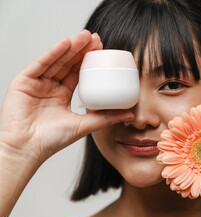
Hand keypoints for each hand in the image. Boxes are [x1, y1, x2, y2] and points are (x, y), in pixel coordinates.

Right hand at [0, 30, 134, 165]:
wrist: (26, 150)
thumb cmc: (50, 141)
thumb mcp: (84, 125)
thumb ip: (106, 118)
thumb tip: (130, 115)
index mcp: (61, 96)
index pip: (77, 73)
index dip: (88, 61)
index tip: (102, 50)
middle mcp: (49, 88)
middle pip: (67, 64)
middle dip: (81, 50)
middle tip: (96, 38)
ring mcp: (36, 84)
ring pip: (55, 61)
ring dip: (70, 47)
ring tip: (85, 36)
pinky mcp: (23, 82)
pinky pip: (40, 64)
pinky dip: (52, 53)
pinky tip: (65, 43)